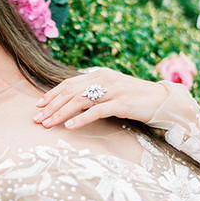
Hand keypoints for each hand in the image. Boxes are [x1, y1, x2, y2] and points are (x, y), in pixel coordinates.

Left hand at [33, 68, 170, 128]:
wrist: (161, 101)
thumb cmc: (134, 99)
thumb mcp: (111, 91)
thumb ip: (94, 92)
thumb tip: (71, 101)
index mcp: (99, 74)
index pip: (69, 83)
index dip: (52, 94)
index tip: (38, 106)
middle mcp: (104, 79)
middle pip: (70, 92)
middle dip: (51, 106)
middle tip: (37, 119)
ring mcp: (113, 90)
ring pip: (79, 101)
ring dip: (60, 113)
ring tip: (48, 124)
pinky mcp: (121, 104)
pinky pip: (96, 111)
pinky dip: (81, 119)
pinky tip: (69, 126)